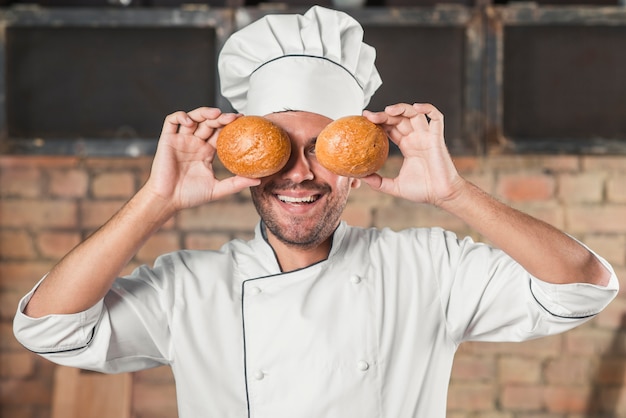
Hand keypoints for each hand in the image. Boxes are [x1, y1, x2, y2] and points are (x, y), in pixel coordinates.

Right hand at [144, 107, 259, 211]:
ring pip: (193, 118)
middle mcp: (194, 143)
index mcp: (206, 152)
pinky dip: (181, 116)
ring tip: (216, 114)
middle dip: (221, 118)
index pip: (220, 133)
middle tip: (234, 118)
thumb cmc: (190, 196)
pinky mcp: (167, 139)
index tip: (244, 123)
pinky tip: (190, 121)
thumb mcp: (217, 189)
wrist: (168, 200)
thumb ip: (236, 183)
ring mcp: (181, 140)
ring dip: (204, 112)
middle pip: (209, 123)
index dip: (230, 126)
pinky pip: (172, 121)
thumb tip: (258, 180)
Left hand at [361, 103, 463, 205]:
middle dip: (384, 115)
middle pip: (399, 119)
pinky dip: (428, 108)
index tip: (365, 120)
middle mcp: (416, 138)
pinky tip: (416, 107)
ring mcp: (427, 136)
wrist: (442, 195)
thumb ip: (378, 182)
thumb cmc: (423, 190)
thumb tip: (361, 178)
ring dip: (402, 108)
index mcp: (407, 146)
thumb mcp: (394, 186)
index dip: (379, 122)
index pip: (391, 128)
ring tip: (388, 110)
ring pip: (415, 114)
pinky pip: (436, 118)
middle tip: (370, 116)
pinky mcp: (437, 138)